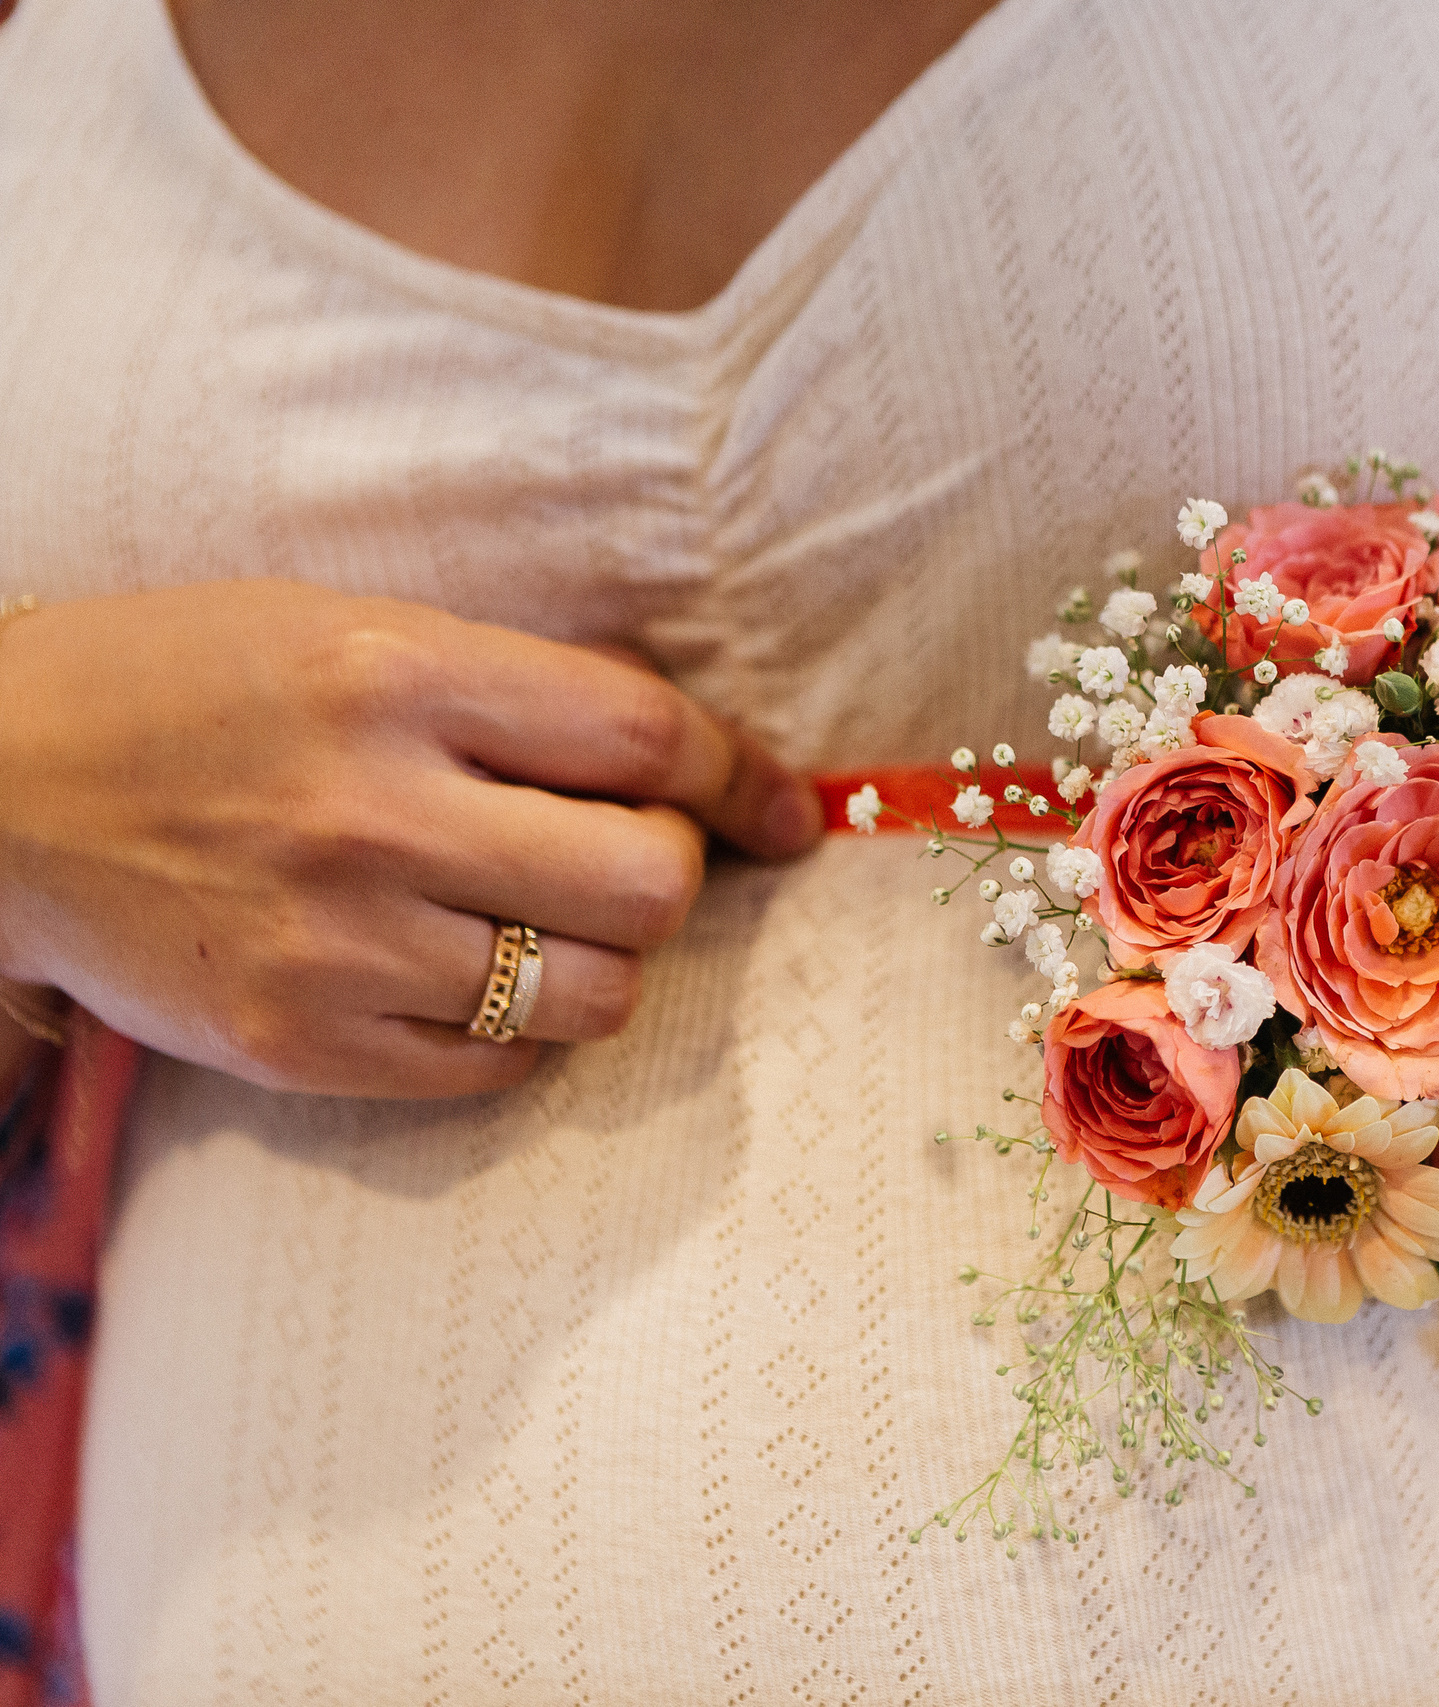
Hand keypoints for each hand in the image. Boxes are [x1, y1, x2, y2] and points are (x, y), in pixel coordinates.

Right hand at [0, 581, 822, 1097]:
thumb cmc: (191, 686)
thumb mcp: (354, 626)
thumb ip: (519, 686)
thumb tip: (698, 755)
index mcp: (395, 675)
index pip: (645, 738)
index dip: (740, 776)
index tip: (781, 808)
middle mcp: (373, 811)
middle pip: (647, 884)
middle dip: (672, 872)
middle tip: (627, 856)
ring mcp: (335, 944)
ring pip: (594, 996)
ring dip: (606, 963)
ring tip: (543, 922)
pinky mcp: (298, 1047)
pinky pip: (498, 1070)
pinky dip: (517, 1031)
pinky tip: (466, 976)